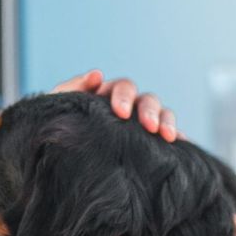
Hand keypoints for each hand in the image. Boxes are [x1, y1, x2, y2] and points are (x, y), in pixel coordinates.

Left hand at [51, 70, 177, 141]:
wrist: (55, 160)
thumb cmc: (56, 130)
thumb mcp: (58, 109)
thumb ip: (71, 88)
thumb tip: (98, 74)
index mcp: (108, 95)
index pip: (122, 88)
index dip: (124, 97)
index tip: (120, 113)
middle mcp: (129, 106)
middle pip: (146, 99)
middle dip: (149, 111)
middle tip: (149, 127)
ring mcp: (140, 124)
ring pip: (162, 113)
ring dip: (167, 120)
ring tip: (167, 136)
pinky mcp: (150, 142)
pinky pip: (169, 136)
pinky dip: (177, 137)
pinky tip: (181, 144)